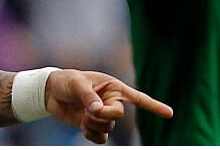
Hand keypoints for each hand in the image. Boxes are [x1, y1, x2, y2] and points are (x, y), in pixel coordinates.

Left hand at [45, 69, 172, 143]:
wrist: (50, 92)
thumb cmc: (66, 81)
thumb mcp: (76, 84)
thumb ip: (88, 96)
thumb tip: (97, 110)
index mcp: (113, 87)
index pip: (136, 97)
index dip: (153, 106)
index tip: (170, 114)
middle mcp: (111, 102)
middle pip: (118, 115)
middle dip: (103, 115)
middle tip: (89, 110)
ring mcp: (104, 115)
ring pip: (109, 127)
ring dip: (94, 124)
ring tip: (83, 115)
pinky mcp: (94, 125)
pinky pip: (101, 137)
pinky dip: (92, 134)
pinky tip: (82, 125)